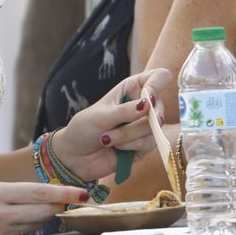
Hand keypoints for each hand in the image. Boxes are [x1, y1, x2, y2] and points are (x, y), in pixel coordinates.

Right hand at [0, 181, 87, 234]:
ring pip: (33, 227)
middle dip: (58, 208)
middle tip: (67, 205)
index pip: (39, 193)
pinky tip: (19, 229)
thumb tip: (38, 198)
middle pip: (43, 212)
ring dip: (41, 221)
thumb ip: (9, 195)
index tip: (81, 194)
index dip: (63, 193)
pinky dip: (25, 234)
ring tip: (40, 215)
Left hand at [50, 68, 173, 182]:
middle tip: (124, 123)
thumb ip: (125, 110)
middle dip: (140, 119)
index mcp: (132, 88)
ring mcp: (145, 126)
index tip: (147, 99)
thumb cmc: (85, 128)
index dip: (156, 86)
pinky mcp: (145, 145)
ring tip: (108, 138)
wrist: (76, 157)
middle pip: (159, 107)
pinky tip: (117, 148)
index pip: (159, 77)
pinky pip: (149, 144)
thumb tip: (148, 104)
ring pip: (154, 128)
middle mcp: (143, 105)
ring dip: (128, 135)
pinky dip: (131, 146)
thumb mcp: (101, 115)